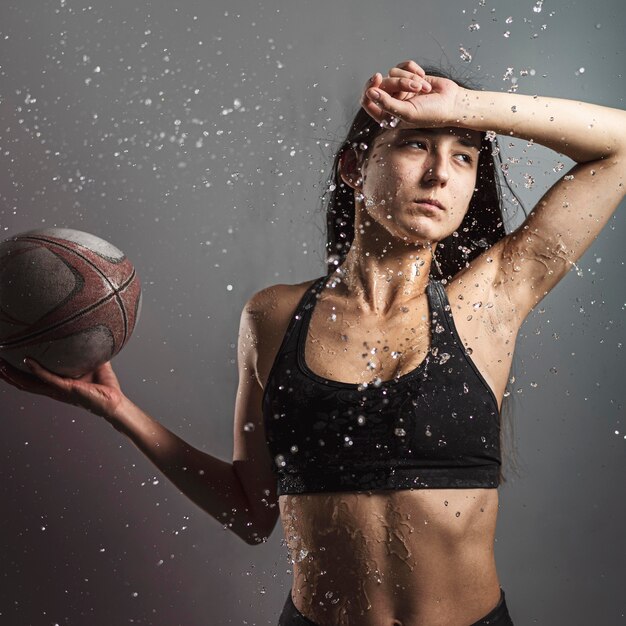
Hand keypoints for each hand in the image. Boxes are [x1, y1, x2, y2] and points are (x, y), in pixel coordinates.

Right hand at [0, 357, 125, 419]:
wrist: (115, 400)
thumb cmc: (104, 384)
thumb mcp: (92, 362)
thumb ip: (87, 350)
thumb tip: (89, 331)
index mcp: (56, 384)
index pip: (31, 378)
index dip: (16, 371)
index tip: (5, 360)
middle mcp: (53, 388)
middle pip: (23, 382)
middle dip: (7, 373)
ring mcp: (58, 390)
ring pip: (28, 384)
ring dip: (13, 374)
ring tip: (0, 365)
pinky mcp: (67, 389)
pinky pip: (48, 379)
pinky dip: (37, 370)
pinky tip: (28, 360)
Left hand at [361, 60, 460, 128]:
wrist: (452, 101)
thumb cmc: (431, 113)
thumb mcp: (407, 112)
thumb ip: (387, 104)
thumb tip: (369, 93)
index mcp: (386, 116)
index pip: (367, 101)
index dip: (369, 88)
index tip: (377, 77)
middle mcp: (390, 102)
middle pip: (381, 84)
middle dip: (399, 82)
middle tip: (414, 87)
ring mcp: (399, 89)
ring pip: (393, 73)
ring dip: (410, 78)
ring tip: (424, 88)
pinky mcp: (408, 77)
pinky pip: (403, 66)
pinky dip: (413, 69)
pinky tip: (423, 77)